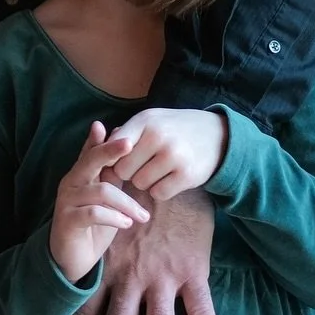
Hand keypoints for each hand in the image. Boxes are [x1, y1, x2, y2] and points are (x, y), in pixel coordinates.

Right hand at [48, 121, 151, 285]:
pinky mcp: (67, 220)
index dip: (103, 139)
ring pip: (101, 191)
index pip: (91, 151)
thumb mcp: (107, 199)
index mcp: (80, 174)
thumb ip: (113, 177)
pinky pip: (93, 213)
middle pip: (90, 161)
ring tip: (143, 216)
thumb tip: (127, 149)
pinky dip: (113, 217)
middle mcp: (71, 182)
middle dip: (110, 151)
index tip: (123, 129)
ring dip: (127, 203)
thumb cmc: (93, 226)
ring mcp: (67, 200)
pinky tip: (127, 224)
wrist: (71, 258)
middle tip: (130, 144)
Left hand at [56, 184, 220, 314]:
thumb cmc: (131, 190)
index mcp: (106, 266)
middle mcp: (131, 277)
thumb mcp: (102, 213)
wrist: (168, 168)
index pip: (84, 311)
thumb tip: (65, 260)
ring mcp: (163, 277)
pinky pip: (202, 311)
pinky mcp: (192, 271)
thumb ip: (87, 238)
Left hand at [110, 107, 226, 199]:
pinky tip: (168, 179)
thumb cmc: (173, 129)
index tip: (114, 162)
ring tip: (157, 170)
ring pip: (139, 183)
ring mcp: (173, 156)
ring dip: (144, 182)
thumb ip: (125, 133)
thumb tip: (97, 149)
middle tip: (141, 166)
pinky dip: (160, 190)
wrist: (216, 135)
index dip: (111, 158)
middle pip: (122, 170)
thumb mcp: (150, 121)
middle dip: (128, 172)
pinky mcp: (186, 175)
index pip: (112, 146)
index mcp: (145, 121)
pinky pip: (158, 193)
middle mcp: (158, 136)